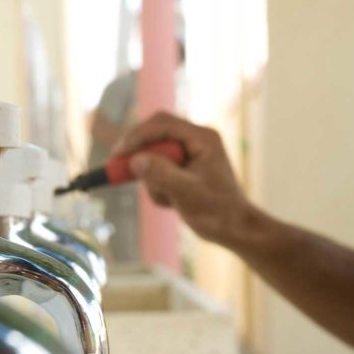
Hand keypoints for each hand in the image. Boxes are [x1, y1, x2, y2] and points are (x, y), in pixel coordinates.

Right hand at [113, 112, 251, 245]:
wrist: (234, 229)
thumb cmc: (217, 212)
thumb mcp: (186, 193)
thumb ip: (161, 174)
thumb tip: (135, 160)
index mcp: (203, 138)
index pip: (162, 124)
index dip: (137, 136)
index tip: (118, 153)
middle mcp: (197, 140)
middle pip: (155, 136)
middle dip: (141, 157)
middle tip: (120, 172)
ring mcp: (191, 153)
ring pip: (154, 156)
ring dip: (152, 179)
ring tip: (167, 200)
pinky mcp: (184, 168)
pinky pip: (159, 170)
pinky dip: (158, 187)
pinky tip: (171, 203)